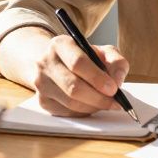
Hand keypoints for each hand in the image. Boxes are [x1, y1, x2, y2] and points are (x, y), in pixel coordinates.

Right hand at [12, 28, 129, 116]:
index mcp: (60, 44)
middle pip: (73, 87)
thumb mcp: (102, 52)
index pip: (77, 63)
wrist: (57, 63)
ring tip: (106, 103)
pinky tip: (91, 105)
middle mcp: (45, 62)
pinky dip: (84, 112)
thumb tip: (117, 81)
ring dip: (93, 107)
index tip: (113, 88)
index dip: (97, 78)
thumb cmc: (84, 58)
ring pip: (71, 103)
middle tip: (115, 102)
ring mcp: (41, 83)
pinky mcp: (42, 100)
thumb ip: (116, 62)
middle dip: (99, 98)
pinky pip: (67, 113)